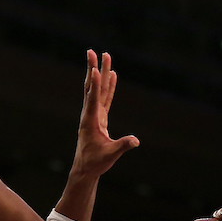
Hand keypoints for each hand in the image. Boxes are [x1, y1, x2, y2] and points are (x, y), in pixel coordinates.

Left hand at [72, 51, 139, 179]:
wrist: (85, 168)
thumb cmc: (96, 162)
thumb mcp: (110, 155)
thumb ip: (122, 146)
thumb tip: (136, 141)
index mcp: (90, 121)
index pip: (93, 99)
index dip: (94, 84)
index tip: (94, 69)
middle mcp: (90, 114)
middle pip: (93, 87)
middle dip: (94, 68)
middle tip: (93, 51)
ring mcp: (94, 114)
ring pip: (98, 89)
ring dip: (100, 72)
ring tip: (104, 56)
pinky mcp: (99, 117)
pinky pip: (104, 98)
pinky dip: (108, 86)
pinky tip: (112, 75)